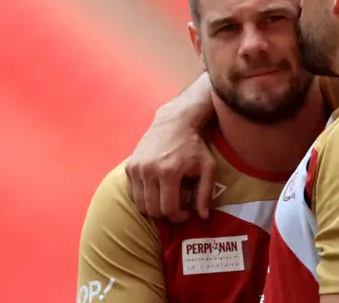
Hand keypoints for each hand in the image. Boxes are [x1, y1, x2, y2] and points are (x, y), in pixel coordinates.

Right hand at [125, 74, 216, 221]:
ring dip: (154, 207)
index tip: (187, 213)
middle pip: (152, 210)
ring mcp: (137, 168)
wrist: (175, 122)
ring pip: (140, 204)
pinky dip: (143, 197)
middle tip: (176, 207)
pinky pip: (133, 193)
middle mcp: (149, 171)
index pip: (168, 209)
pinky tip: (156, 189)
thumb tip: (203, 217)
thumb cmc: (195, 146)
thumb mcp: (208, 167)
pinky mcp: (130, 166)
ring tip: (167, 199)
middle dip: (166, 214)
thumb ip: (206, 193)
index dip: (179, 217)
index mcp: (169, 172)